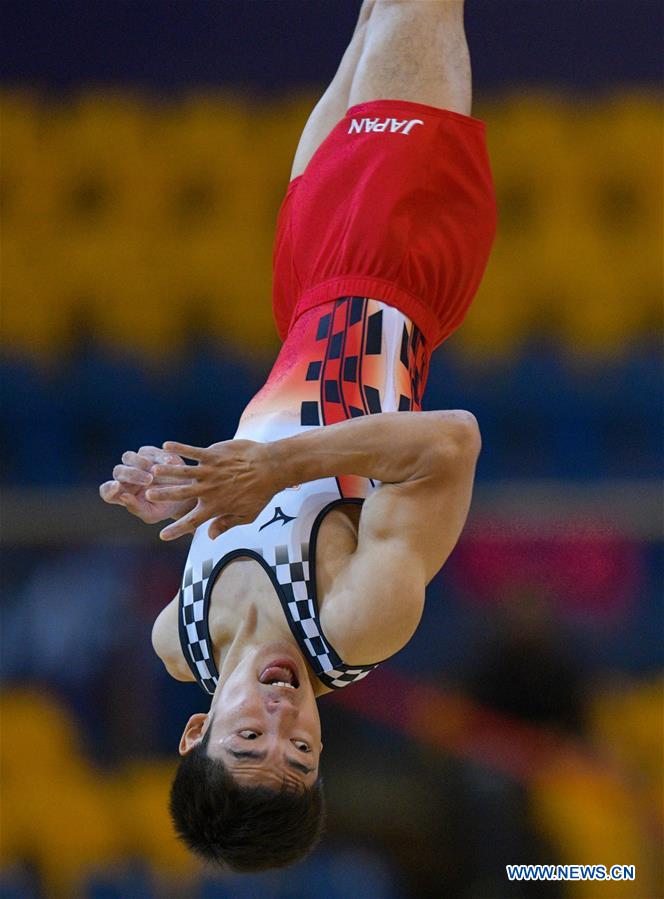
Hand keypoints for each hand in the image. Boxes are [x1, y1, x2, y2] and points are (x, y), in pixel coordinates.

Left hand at [99, 446, 195, 523]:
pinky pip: (148, 451)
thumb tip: (122, 496)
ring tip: (155, 472)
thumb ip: (136, 508)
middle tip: (148, 480)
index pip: (106, 491)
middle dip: (132, 475)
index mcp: (123, 494)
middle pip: (118, 471)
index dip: (109, 489)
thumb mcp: (153, 514)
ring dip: (139, 463)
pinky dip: (158, 456)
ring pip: (127, 457)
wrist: (186, 493)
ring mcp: (136, 463)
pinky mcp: (150, 452)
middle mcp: (126, 477)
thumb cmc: (166, 507)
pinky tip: (170, 463)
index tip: (117, 487)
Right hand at [144, 439, 276, 540]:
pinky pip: (193, 451)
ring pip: (183, 472)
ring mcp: (210, 471)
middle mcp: (209, 490)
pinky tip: (166, 445)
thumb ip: (226, 524)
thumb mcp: (247, 515)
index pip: (192, 521)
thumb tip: (212, 536)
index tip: (163, 536)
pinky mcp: (214, 455)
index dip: (177, 530)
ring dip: (167, 471)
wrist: (271, 467)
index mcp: (216, 506)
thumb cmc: (260, 493)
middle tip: (147, 495)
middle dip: (164, 495)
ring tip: (152, 471)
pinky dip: (180, 448)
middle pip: (181, 495)